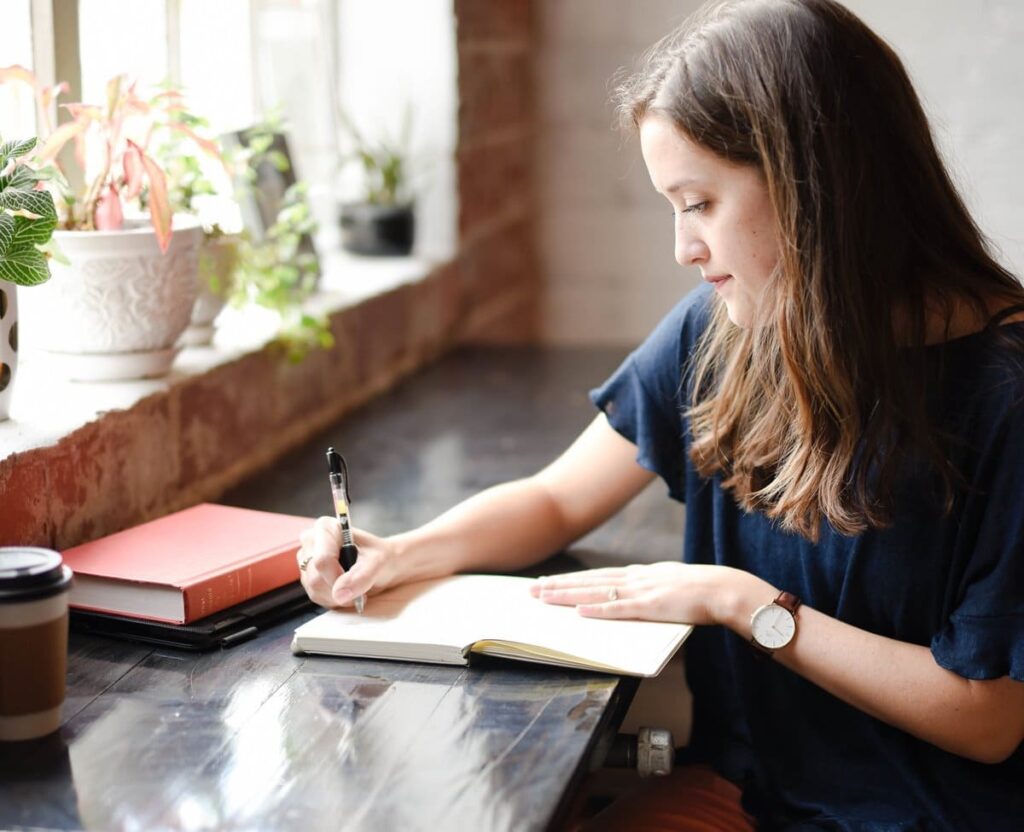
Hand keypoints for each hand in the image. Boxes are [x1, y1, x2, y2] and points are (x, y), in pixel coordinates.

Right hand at [297, 516, 398, 608]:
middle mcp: (311, 541)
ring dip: (338, 596)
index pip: (322, 560)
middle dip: (340, 588)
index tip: (355, 583)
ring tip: (355, 586)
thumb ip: (361, 576)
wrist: (382, 566)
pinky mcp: (308, 577)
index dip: (337, 577)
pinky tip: (346, 590)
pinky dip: (334, 599)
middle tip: (360, 586)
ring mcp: (307, 560)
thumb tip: (339, 593)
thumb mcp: (378, 563)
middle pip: (316, 577)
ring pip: (315, 589)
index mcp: (326, 528)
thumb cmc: (381, 557)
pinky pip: (316, 596)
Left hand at [530, 562, 750, 625]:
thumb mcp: (670, 585)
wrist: (724, 589)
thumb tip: (635, 598)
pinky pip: (618, 609)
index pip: (598, 575)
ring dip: (568, 595)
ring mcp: (641, 591)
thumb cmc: (702, 591)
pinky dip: (597, 609)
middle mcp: (636, 578)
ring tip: (543, 597)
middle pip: (589, 580)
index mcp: (640, 574)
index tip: (549, 582)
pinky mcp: (651, 606)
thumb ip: (650, 590)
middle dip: (558, 585)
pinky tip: (578, 611)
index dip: (572, 579)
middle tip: (531, 590)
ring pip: (596, 592)